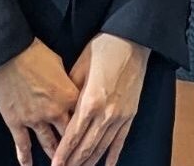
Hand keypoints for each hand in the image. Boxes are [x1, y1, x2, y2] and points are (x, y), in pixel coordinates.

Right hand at [0, 37, 81, 164]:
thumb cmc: (36, 52)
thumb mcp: (59, 63)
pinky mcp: (16, 122)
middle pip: (69, 136)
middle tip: (79, 160)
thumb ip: (66, 82)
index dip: (87, 127)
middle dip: (74, 150)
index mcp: (69, 95)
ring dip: (55, 157)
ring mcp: (35, 119)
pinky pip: (23, 145)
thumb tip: (68, 90)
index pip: (84, 117)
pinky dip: (25, 159)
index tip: (93, 137)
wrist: (10, 51)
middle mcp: (55, 112)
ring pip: (49, 145)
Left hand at [50, 33, 150, 165]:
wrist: (132, 40)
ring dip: (89, 163)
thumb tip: (61, 109)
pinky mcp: (130, 115)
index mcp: (90, 102)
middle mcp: (105, 114)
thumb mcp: (80, 66)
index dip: (63, 154)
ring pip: (102, 148)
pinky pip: (120, 142)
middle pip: (86, 147)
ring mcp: (119, 117)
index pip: (72, 136)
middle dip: (73, 163)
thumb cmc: (103, 48)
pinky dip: (112, 157)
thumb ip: (70, 93)